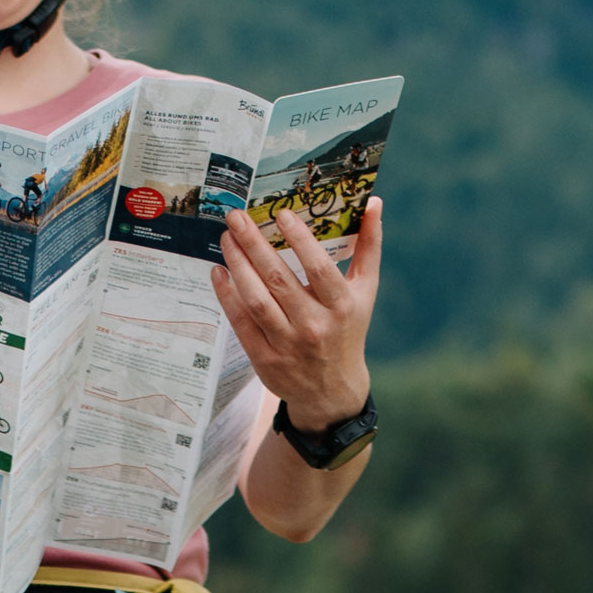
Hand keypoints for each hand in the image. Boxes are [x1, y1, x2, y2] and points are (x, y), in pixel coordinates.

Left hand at [211, 198, 382, 431]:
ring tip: (226, 238)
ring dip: (237, 265)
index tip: (281, 214)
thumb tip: (373, 202)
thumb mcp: (365, 291)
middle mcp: (314, 326)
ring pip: (256, 299)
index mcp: (342, 307)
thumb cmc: (348, 328)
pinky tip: (219, 271)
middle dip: (254, 244)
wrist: (333, 390)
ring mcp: (287, 344)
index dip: (300, 240)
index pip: (320, 269)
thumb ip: (369, 247)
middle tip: (236, 217)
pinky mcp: (264, 359)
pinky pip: (240, 322)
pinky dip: (227, 295)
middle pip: (278, 280)